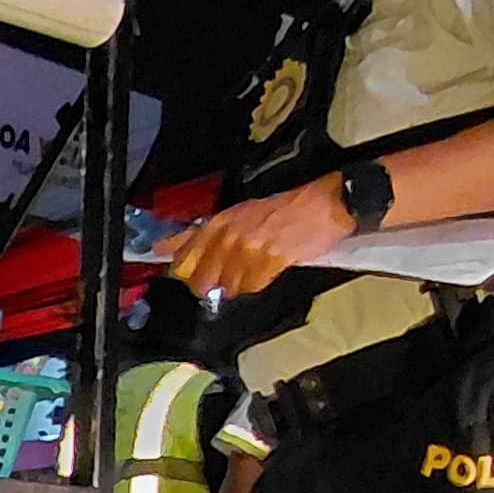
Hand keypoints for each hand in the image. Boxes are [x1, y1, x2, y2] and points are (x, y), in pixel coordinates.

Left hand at [163, 178, 354, 299]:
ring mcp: (248, 250)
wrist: (321, 206)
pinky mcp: (268, 262)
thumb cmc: (284, 208)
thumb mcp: (240, 212)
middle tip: (221, 278)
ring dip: (236, 283)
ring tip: (251, 269)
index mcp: (220, 222)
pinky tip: (264, 272)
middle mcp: (230, 236)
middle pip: (201, 279)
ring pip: (227, 286)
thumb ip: (206, 232)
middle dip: (209, 283)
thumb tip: (172, 245)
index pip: (184, 255)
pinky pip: (250, 286)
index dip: (182, 268)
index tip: (182, 271)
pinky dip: (256, 284)